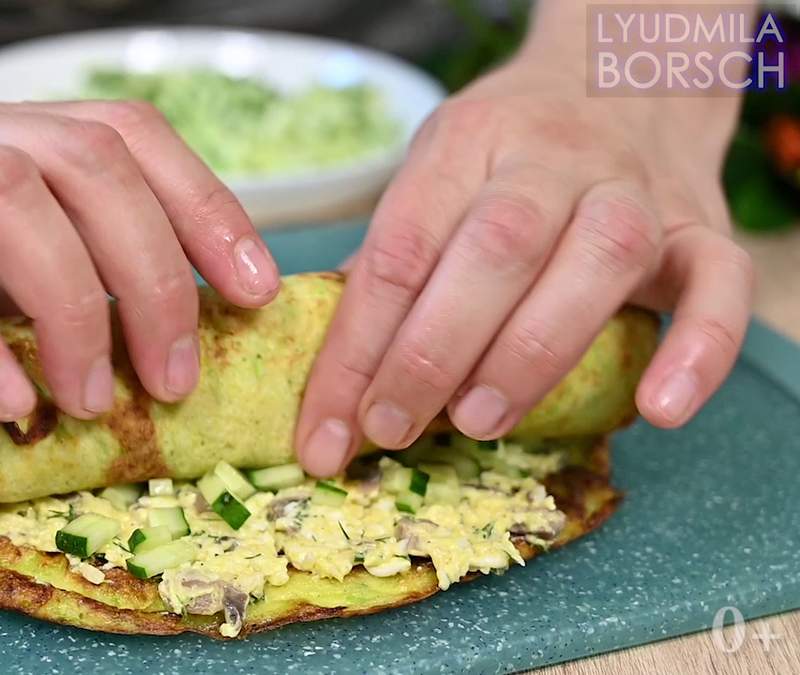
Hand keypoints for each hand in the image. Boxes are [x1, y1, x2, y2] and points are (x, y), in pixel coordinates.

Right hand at [0, 97, 280, 421]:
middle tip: (176, 375)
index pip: (120, 135)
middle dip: (154, 272)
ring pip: (0, 192)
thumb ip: (16, 278)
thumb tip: (130, 342)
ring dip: (73, 301)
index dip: (203, 205)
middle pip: (82, 162)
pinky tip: (5, 399)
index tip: (255, 288)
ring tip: (98, 396)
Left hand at [296, 57, 753, 476]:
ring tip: (479, 423)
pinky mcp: (702, 228)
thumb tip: (338, 375)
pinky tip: (658, 411)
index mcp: (465, 141)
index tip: (324, 430)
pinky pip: (720, 283)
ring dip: (532, 352)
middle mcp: (551, 158)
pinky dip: (698, 350)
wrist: (620, 78)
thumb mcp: (434, 175)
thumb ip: (395, 259)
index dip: (354, 348)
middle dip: (431, 351)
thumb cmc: (505, 150)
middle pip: (493, 248)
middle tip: (389, 428)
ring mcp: (633, 190)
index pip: (399, 248)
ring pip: (598, 260)